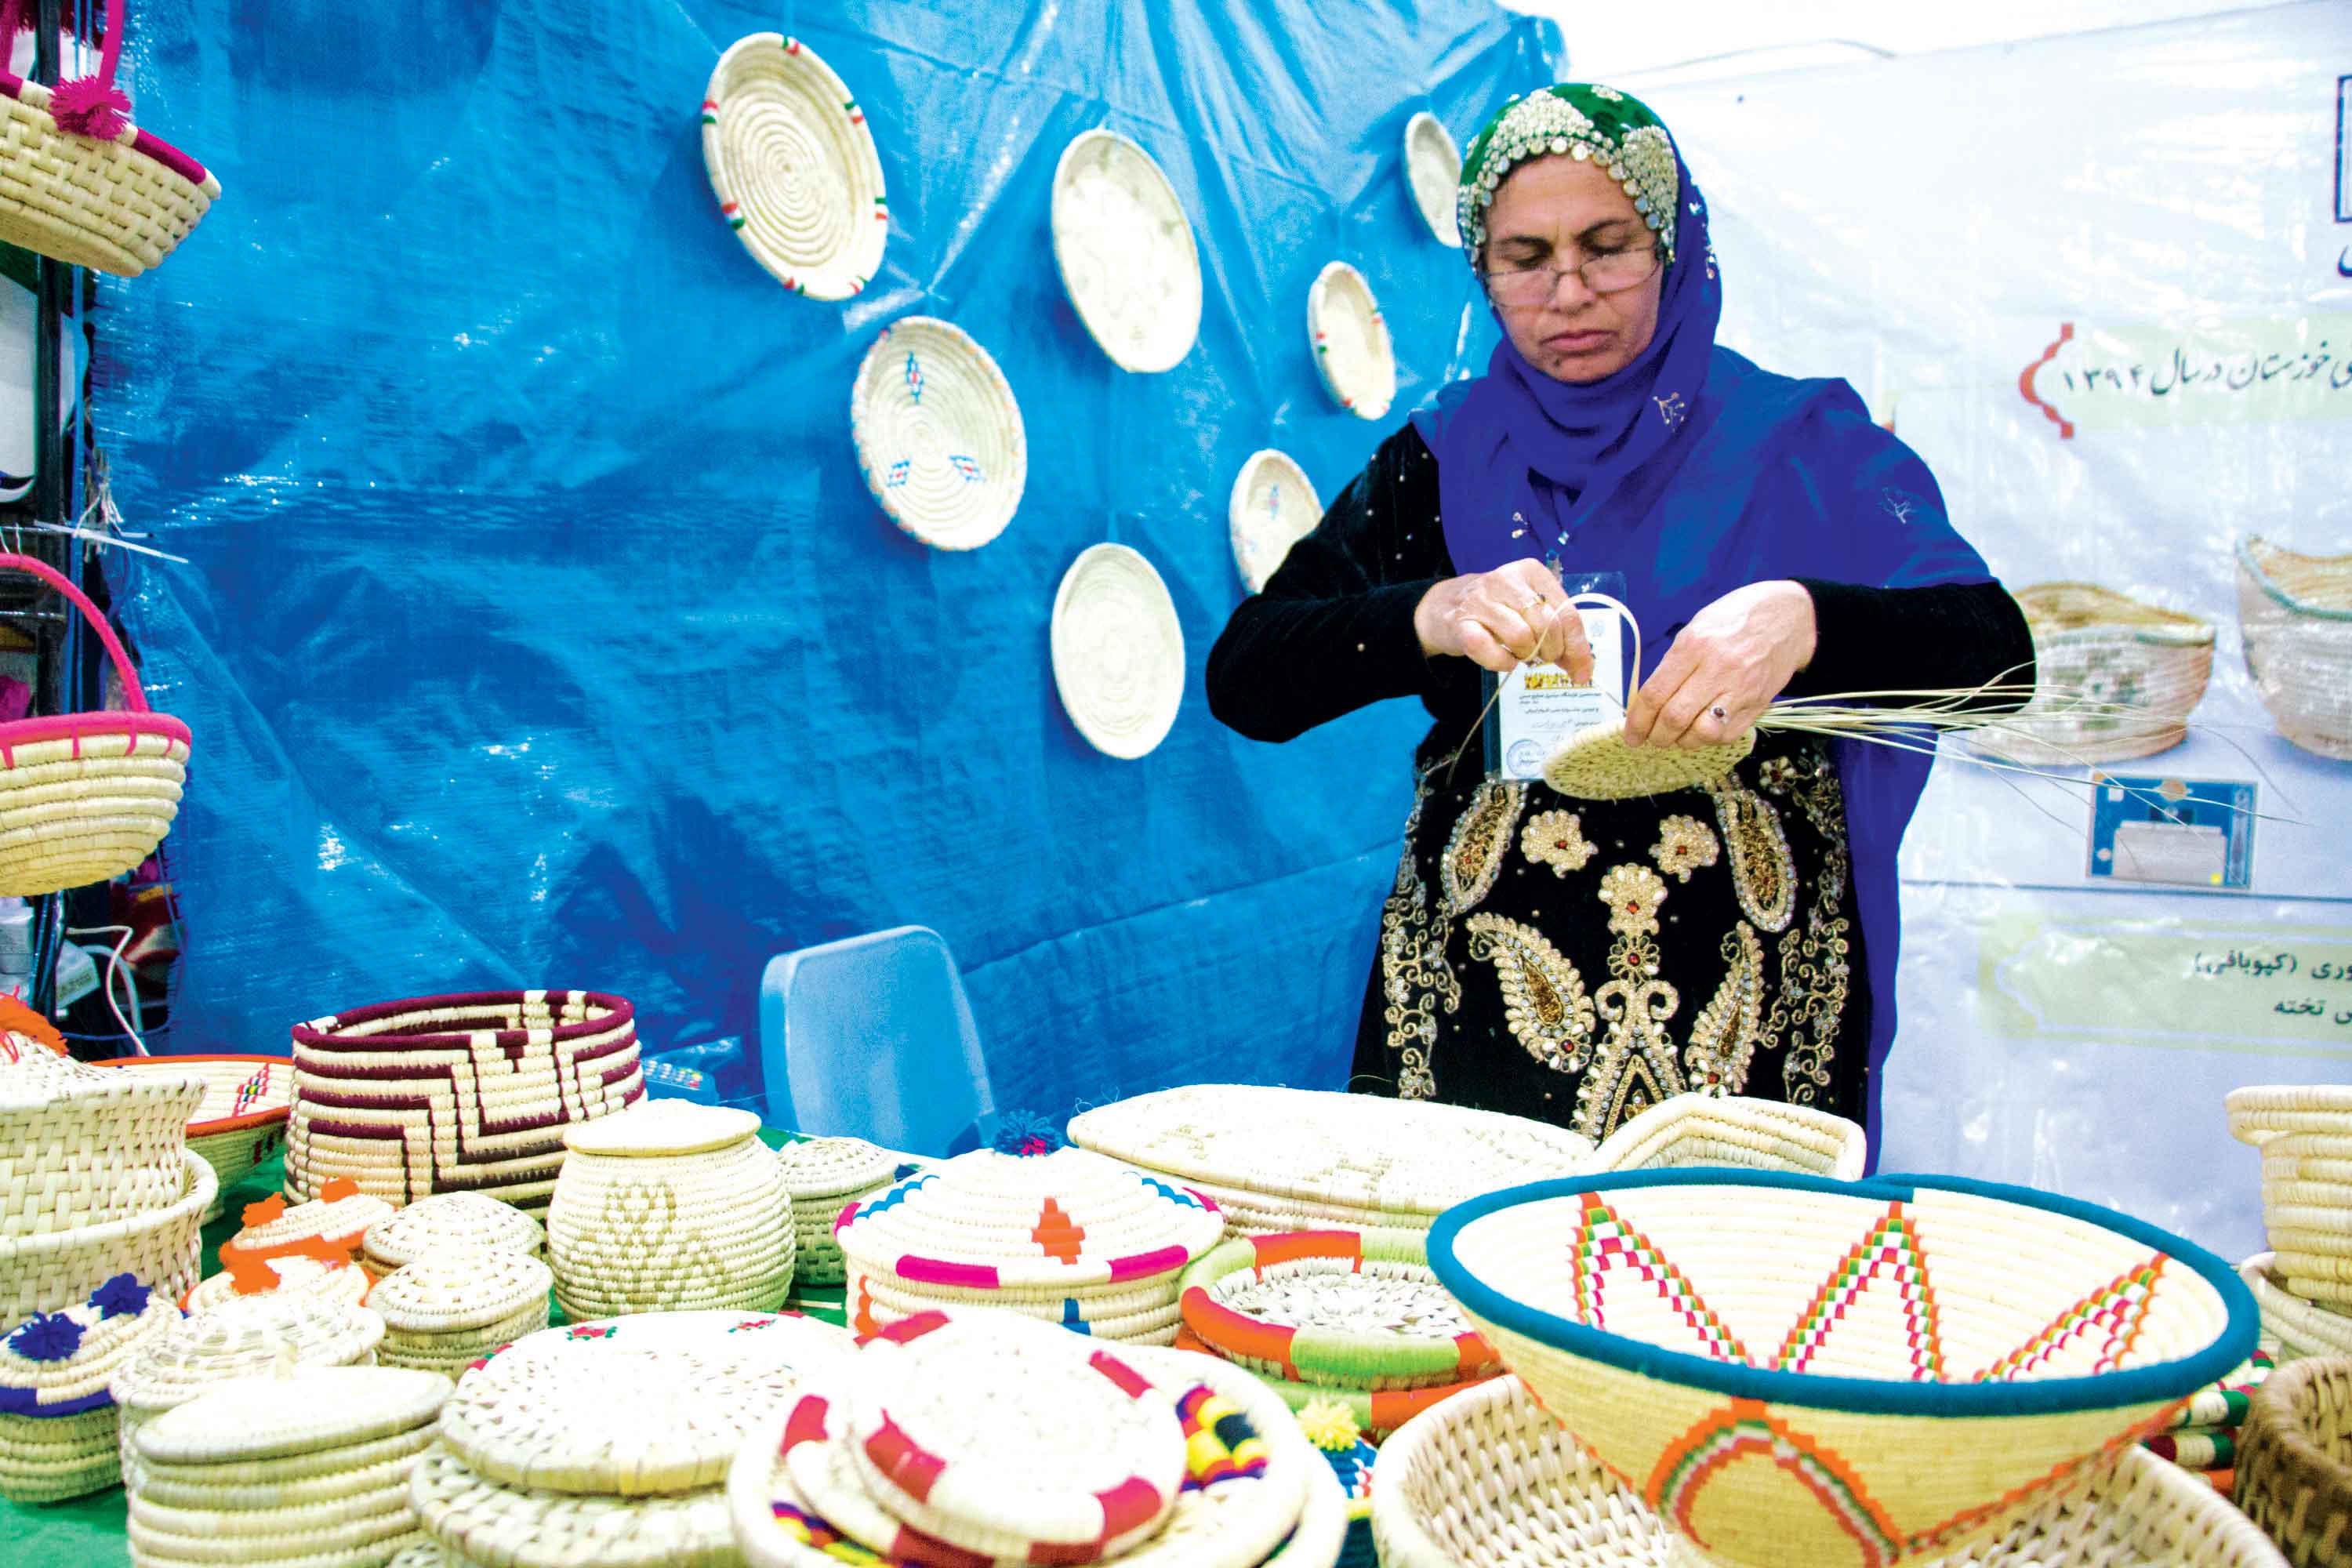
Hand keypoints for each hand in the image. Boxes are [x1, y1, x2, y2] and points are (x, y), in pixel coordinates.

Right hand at [1413, 560, 1594, 679]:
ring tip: (1521, 654)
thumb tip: (1584, 670)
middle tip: (1543, 657)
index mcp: (1531, 571)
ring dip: (1526, 655)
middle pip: (1546, 625)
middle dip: (1551, 651)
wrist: (1447, 607)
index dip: (1577, 647)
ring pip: (1521, 637)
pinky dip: (1503, 663)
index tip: (1581, 671)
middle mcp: (1505, 580)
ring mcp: (1480, 601)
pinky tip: (1504, 659)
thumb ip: (1561, 634)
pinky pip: (1491, 652)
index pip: (1567, 612)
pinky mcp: (1461, 624)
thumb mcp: (1532, 610)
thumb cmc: (1500, 610)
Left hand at [1623, 580, 1816, 748]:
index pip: (1655, 694)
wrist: (1789, 617)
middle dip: (1655, 736)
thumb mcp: (1697, 627)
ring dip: (1681, 741)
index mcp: (1695, 645)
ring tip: (1675, 735)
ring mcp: (1740, 688)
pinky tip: (1701, 730)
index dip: (1637, 720)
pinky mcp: (1758, 704)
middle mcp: (1717, 668)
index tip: (1630, 734)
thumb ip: (1674, 663)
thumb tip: (1649, 700)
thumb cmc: (1736, 619)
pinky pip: (1726, 735)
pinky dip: (1708, 740)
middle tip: (1649, 739)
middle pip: (1674, 718)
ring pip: (1701, 733)